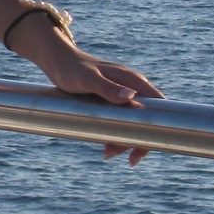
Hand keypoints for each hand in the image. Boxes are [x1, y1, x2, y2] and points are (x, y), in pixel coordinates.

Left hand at [8, 13, 163, 166]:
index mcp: (132, 80)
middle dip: (136, 139)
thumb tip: (132, 96)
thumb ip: (107, 87)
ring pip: (133, 121)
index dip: (156, 127)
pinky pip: (122, 119)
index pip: (157, 105)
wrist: (57, 60)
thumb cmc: (71, 69)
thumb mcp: (87, 79)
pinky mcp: (112, 98)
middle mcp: (131, 86)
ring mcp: (122, 92)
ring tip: (106, 153)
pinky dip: (116, 132)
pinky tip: (105, 143)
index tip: (143, 147)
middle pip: (146, 118)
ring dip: (124, 139)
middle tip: (114, 153)